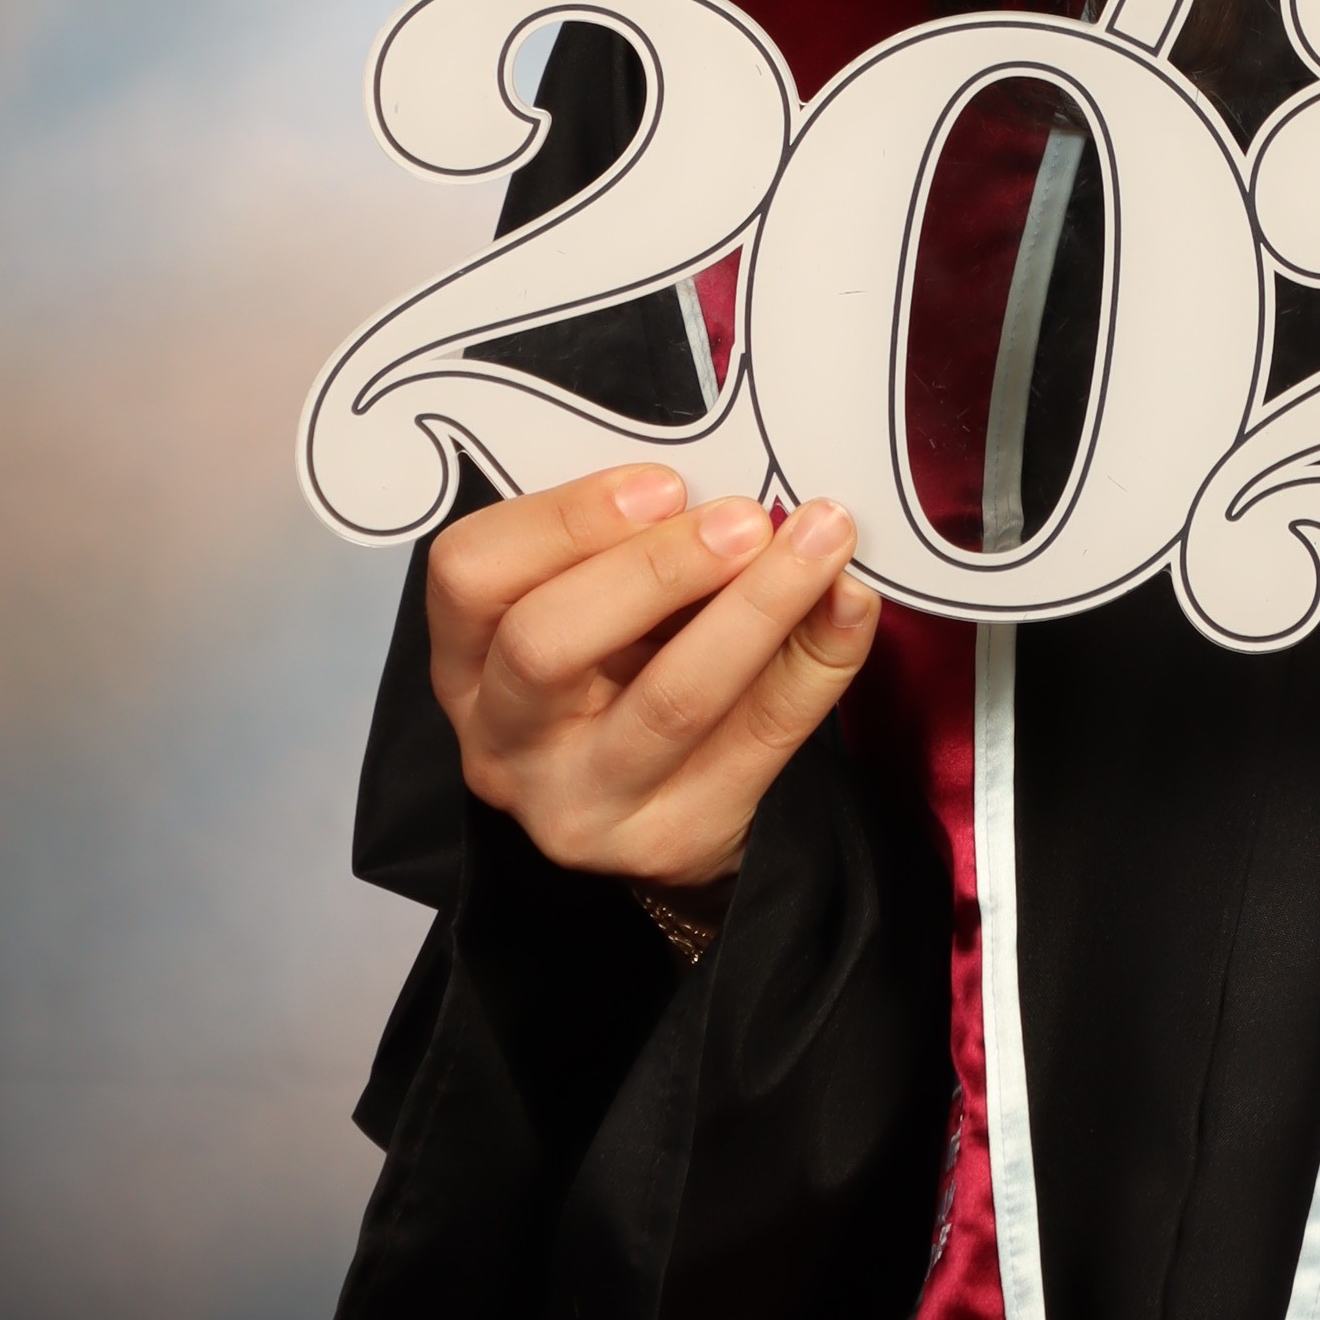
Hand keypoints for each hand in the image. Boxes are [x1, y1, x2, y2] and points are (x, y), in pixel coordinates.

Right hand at [425, 463, 881, 895]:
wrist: (665, 812)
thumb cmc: (623, 674)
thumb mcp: (601, 606)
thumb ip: (643, 545)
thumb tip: (742, 490)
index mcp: (469, 661)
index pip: (470, 574)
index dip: (564, 519)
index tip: (663, 483)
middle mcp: (505, 739)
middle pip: (547, 642)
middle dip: (658, 566)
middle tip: (746, 519)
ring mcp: (582, 803)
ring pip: (668, 700)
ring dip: (756, 606)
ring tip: (818, 546)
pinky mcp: (672, 837)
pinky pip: (760, 738)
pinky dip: (820, 661)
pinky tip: (850, 604)